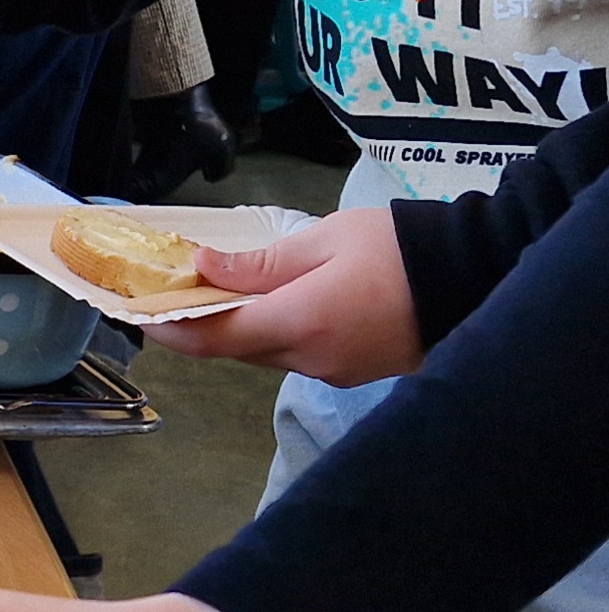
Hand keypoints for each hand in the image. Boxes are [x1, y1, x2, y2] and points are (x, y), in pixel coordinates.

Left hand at [142, 208, 421, 385]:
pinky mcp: (352, 372)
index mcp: (300, 323)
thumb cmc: (400, 247)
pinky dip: (275, 332)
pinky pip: (297, 354)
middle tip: (171, 292)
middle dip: (200, 324)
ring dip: (239, 328)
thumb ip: (260, 262)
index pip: (212, 338)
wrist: (478, 272)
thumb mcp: (325, 239)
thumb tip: (201, 268)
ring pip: (265, 353)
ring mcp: (334, 371)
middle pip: (235, 348)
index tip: (133, 311)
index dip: (167, 327)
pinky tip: (273, 304)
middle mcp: (311, 359)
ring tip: (219, 292)